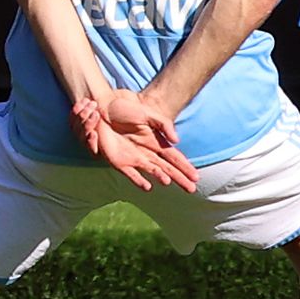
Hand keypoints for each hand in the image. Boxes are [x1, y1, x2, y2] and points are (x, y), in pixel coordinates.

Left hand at [72, 89, 198, 193]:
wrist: (104, 109)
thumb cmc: (126, 109)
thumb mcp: (148, 113)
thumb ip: (164, 124)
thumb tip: (176, 140)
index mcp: (157, 142)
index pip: (175, 157)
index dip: (185, 167)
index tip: (196, 177)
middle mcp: (148, 153)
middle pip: (168, 168)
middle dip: (180, 178)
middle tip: (192, 189)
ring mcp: (135, 158)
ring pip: (154, 172)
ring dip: (162, 177)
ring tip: (169, 182)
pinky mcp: (120, 162)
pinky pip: (131, 174)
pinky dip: (139, 181)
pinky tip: (148, 187)